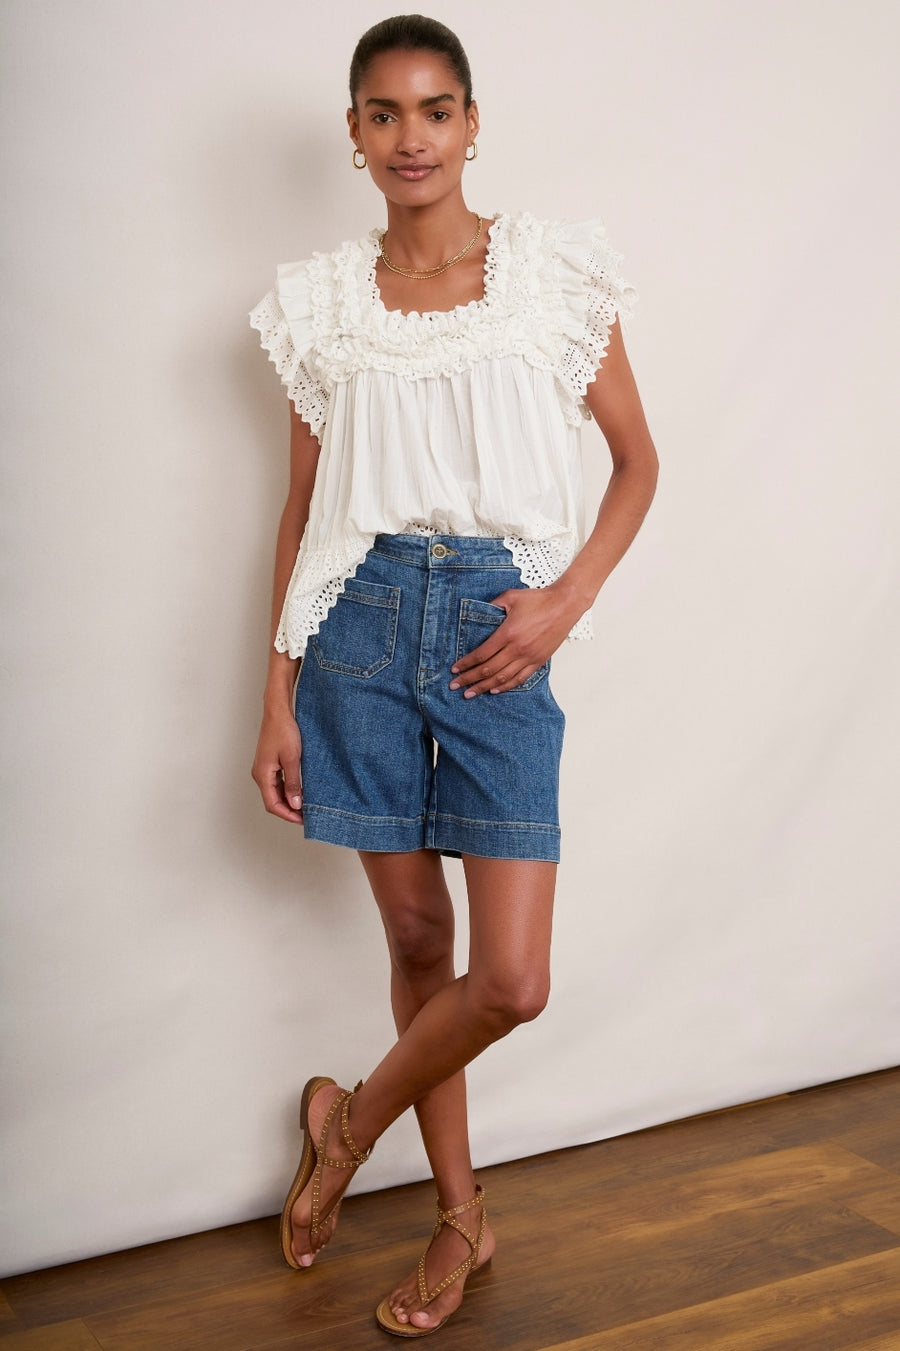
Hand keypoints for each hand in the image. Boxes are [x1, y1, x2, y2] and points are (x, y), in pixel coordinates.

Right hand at [251, 706, 303, 821]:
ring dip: (289, 801)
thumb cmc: (283, 731)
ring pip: (275, 793)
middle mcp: (260, 774)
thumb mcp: (292, 759)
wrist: (278, 712)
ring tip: (305, 805)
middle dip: (289, 810)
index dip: (288, 815)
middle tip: (307, 815)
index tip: (303, 819)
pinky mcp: (270, 764)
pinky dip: (288, 790)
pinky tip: (300, 791)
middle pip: (273, 801)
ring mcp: (264, 769)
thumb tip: (295, 804)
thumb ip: (293, 783)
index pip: (273, 804)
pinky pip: (278, 783)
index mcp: (262, 775)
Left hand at [449, 585, 581, 696]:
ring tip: (470, 693)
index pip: (482, 654)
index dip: (466, 664)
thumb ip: (492, 606)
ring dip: (484, 687)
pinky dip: (506, 686)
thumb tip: (478, 613)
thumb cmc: (539, 599)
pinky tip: (494, 690)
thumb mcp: (511, 597)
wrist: (565, 605)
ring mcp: (529, 657)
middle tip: (455, 686)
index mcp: (508, 633)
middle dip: (469, 679)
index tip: (455, 669)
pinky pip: (520, 678)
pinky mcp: (539, 661)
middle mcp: (517, 649)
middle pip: (488, 670)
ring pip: (502, 678)